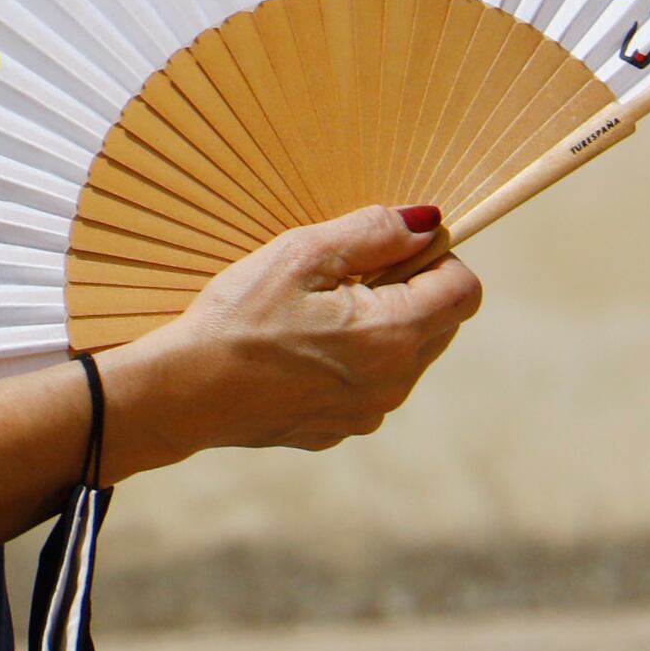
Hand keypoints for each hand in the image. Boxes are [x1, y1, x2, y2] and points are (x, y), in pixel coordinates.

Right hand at [139, 205, 484, 453]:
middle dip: (411, 291)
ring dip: (382, 326)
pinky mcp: (339, 429)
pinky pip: (370, 385)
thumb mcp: (303, 253)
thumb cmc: (239, 316)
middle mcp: (393, 383)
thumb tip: (428, 222)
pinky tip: (300, 348)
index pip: (466, 290)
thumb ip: (376, 232)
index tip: (394, 249)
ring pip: (407, 356)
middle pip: (441, 323)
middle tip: (347, 275)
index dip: (439, 258)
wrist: (184, 392)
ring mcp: (367, 413)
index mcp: (394, 334)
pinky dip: (353, 361)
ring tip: (316, 312)